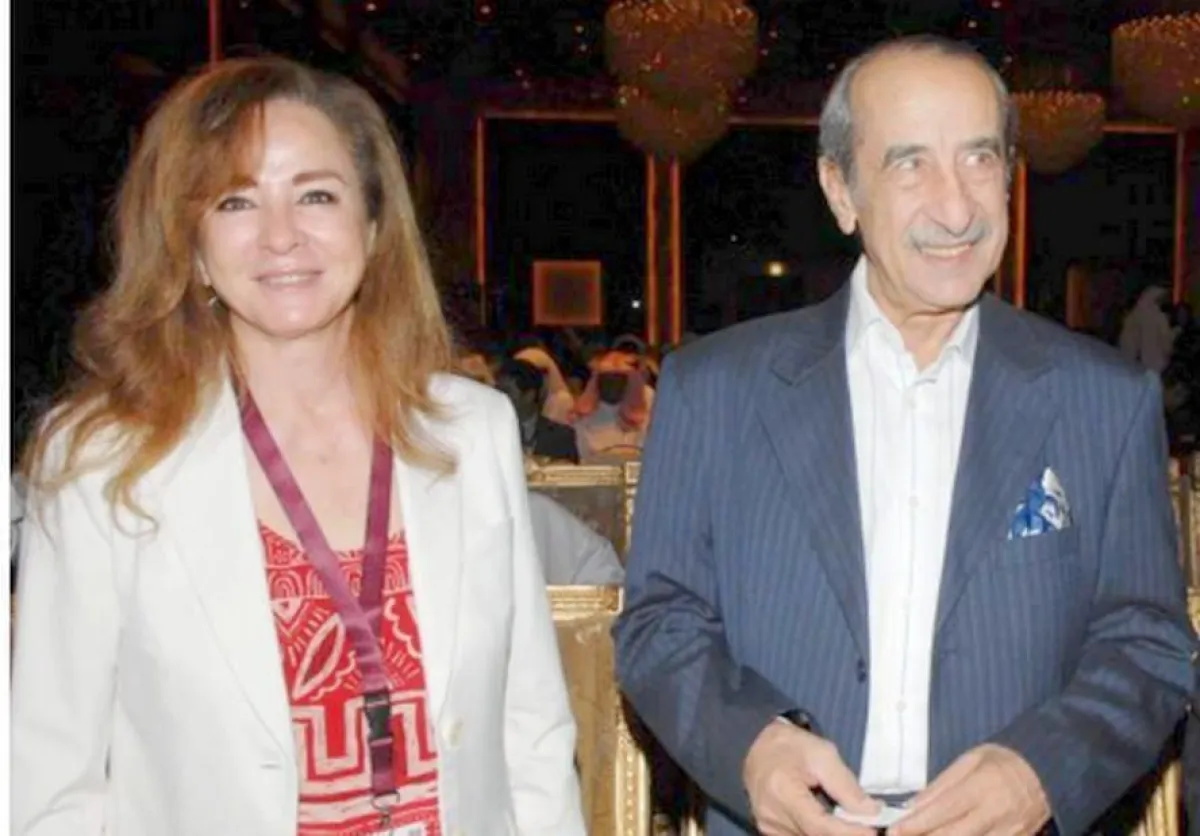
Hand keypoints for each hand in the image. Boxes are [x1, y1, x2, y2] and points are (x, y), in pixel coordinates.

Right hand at [743, 719, 879, 835]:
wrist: (757, 746)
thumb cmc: (790, 745)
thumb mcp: (823, 754)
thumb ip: (846, 785)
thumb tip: (872, 812)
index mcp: (782, 791)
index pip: (819, 825)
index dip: (850, 832)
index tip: (874, 830)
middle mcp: (771, 816)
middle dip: (846, 833)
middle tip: (869, 827)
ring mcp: (768, 827)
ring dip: (834, 833)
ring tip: (852, 822)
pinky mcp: (771, 832)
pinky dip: (821, 833)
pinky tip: (832, 823)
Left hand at [888, 744, 1049, 835]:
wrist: (1049, 771)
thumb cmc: (1003, 761)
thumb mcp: (970, 760)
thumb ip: (941, 785)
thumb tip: (913, 805)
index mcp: (982, 787)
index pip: (943, 810)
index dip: (917, 823)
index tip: (895, 830)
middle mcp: (996, 814)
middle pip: (954, 835)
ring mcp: (1009, 833)